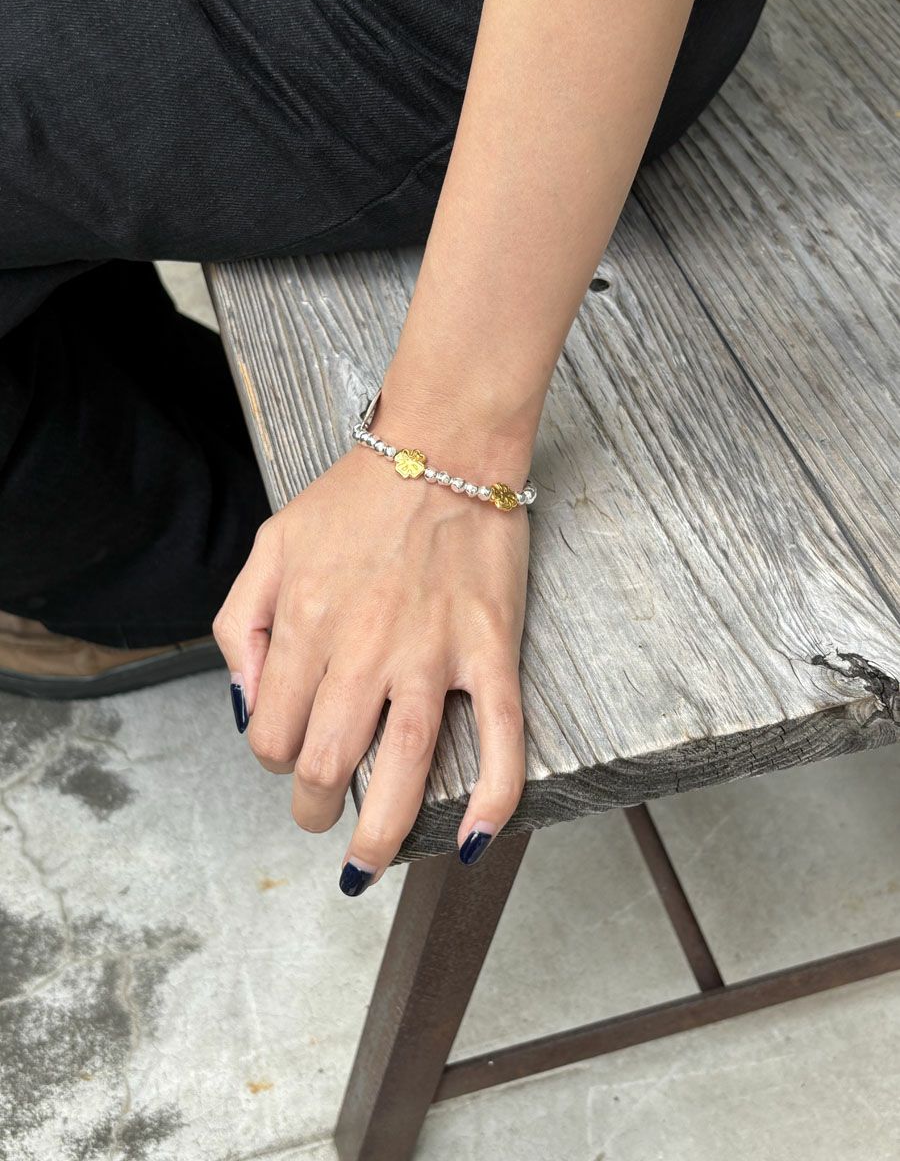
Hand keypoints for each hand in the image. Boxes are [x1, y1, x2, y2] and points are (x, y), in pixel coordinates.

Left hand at [212, 418, 530, 894]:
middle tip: (319, 815)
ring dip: (381, 835)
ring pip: (403, 769)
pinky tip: (475, 838)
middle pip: (325, 765)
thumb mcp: (270, 545)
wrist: (443, 449)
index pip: (270, 735)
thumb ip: (241, 626)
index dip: (272, 759)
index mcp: (305, 624)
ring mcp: (432, 654)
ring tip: (369, 864)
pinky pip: (500, 736)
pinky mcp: (489, 650)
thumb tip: (246, 703)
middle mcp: (363, 650)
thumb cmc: (355, 498)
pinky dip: (492, 796)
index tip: (288, 755)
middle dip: (312, 809)